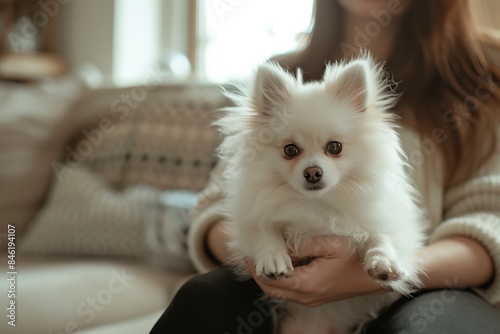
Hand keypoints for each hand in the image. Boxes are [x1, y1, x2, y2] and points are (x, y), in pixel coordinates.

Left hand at [247, 235, 385, 306]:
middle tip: (252, 253)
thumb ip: (302, 244)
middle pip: (270, 288)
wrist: (374, 276)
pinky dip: (281, 278)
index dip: (258, 264)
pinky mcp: (314, 296)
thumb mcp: (329, 244)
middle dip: (258, 271)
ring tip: (264, 255)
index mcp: (306, 284)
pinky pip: (290, 290)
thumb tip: (280, 244)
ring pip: (279, 291)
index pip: (270, 278)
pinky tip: (282, 262)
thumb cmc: (355, 257)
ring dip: (269, 275)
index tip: (251, 249)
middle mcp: (305, 296)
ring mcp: (310, 298)